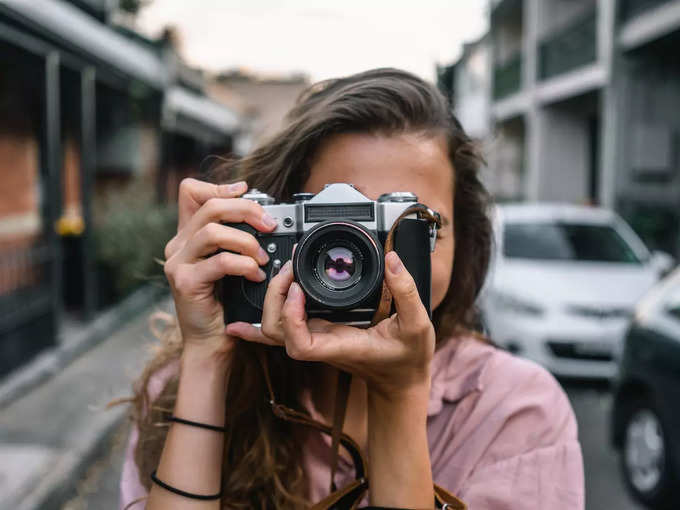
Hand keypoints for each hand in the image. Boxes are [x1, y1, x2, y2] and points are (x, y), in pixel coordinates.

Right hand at [163, 178, 276, 363]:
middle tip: (269, 224)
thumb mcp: (230, 264)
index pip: (191, 192)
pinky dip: (244, 265)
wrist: (211, 341)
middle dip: (246, 210)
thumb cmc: (225, 303)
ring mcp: (178, 263)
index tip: (247, 191)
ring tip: (263, 257)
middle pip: (210, 206)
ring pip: (213, 231)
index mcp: (187, 236)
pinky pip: (220, 262)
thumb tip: (264, 216)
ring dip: (247, 241)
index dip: (219, 186)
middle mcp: (178, 245)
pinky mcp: (186, 282)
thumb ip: (237, 239)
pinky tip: (256, 275)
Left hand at [226, 251, 434, 397]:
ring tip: (285, 271)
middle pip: (276, 331)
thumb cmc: (408, 358)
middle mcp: (321, 344)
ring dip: (270, 299)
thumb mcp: (418, 324)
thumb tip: (392, 259)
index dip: (291, 316)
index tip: (299, 289)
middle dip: (275, 297)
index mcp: (340, 345)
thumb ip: (407, 292)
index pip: (299, 343)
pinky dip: (259, 323)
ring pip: (273, 329)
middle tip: (292, 268)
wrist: (401, 380)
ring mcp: (316, 339)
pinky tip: (240, 319)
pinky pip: (281, 329)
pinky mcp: (317, 332)